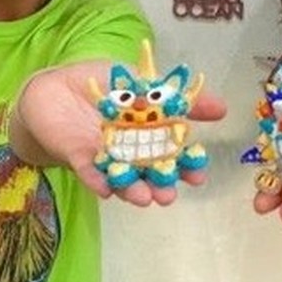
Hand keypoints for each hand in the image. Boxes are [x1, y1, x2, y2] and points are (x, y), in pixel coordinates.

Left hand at [12, 63, 226, 205]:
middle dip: (161, 186)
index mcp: (150, 137)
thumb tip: (223, 109)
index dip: (187, 166)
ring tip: (144, 199)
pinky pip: (89, 171)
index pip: (173, 154)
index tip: (199, 175)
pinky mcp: (78, 156)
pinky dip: (97, 180)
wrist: (58, 83)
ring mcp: (105, 157)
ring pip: (122, 178)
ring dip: (132, 190)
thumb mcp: (149, 84)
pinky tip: (105, 189)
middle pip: (150, 173)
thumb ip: (182, 99)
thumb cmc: (106, 84)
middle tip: (169, 196)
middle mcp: (130, 153)